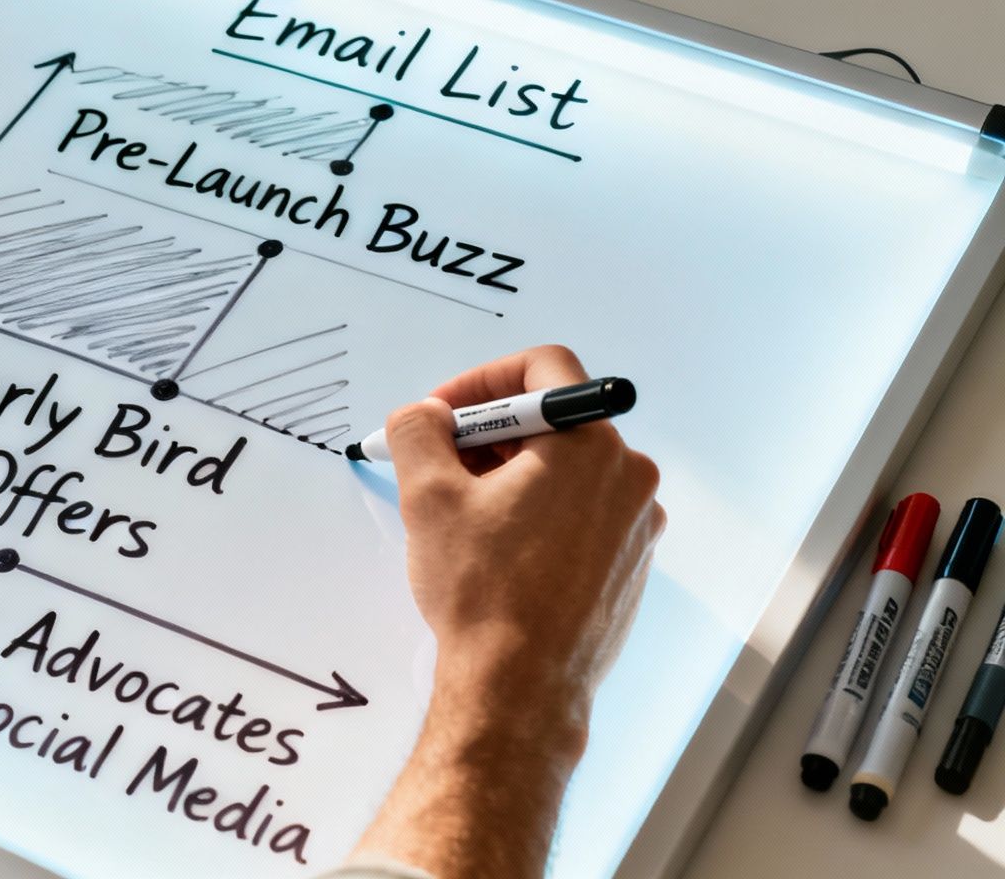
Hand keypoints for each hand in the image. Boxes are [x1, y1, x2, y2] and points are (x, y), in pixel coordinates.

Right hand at [386, 344, 662, 756]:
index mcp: (591, 447)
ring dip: (511, 474)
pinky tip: (495, 549)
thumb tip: (425, 415)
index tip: (444, 414)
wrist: (521, 687)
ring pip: (566, 469)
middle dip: (488, 433)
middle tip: (438, 464)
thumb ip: (420, 431)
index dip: (481, 380)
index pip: (543, 368)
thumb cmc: (484, 594)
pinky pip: (581, 512)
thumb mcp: (429, 497)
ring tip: (461, 513)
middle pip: (553, 421)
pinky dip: (538, 512)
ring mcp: (636, 525)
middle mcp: (628, 477)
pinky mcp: (630, 564)